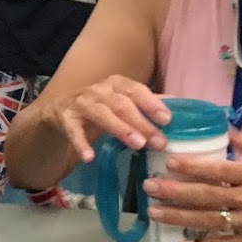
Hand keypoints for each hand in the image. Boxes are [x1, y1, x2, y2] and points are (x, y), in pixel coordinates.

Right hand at [43, 74, 172, 161]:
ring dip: (120, 128)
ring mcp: (81, 102)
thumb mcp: (122, 102)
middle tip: (158, 141)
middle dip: (141, 122)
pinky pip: (73, 130)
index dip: (152, 103)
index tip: (167, 119)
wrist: (60, 109)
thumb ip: (147, 105)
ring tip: (137, 145)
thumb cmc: (100, 107)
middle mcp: (99, 90)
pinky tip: (89, 157)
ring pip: (101, 113)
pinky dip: (81, 143)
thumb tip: (182, 108)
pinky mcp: (65, 117)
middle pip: (122, 104)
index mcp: (116, 84)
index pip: (136, 90)